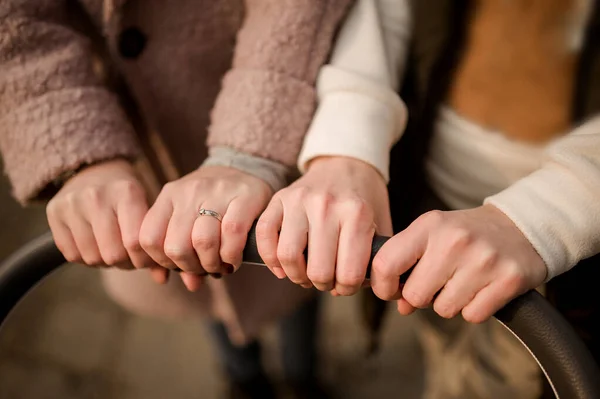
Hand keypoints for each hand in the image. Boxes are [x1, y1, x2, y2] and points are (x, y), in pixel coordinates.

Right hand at [47, 159, 155, 269]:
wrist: (94, 170)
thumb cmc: (128, 197)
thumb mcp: (147, 210)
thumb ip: (155, 243)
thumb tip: (163, 279)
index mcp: (126, 191)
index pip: (135, 242)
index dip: (144, 260)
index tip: (147, 258)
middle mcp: (97, 195)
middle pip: (113, 254)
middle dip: (126, 263)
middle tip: (130, 257)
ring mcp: (72, 203)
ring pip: (92, 258)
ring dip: (106, 262)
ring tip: (113, 250)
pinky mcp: (54, 212)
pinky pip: (71, 255)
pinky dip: (87, 258)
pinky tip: (96, 245)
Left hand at [139, 166, 271, 290]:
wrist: (246, 167)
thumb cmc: (214, 202)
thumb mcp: (189, 217)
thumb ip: (181, 250)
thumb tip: (190, 285)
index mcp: (169, 196)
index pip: (148, 239)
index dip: (162, 262)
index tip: (179, 266)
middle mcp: (189, 192)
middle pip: (176, 247)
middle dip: (190, 267)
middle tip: (203, 268)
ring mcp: (216, 192)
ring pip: (203, 242)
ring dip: (212, 264)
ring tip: (219, 265)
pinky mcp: (244, 197)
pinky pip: (232, 235)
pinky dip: (231, 256)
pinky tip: (233, 259)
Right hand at [256, 157, 392, 295]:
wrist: (347, 162)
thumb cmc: (365, 200)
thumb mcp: (381, 225)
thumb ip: (372, 259)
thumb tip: (342, 290)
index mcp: (357, 214)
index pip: (349, 274)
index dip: (347, 288)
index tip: (346, 284)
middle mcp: (327, 206)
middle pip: (318, 271)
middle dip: (322, 285)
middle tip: (326, 280)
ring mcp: (300, 200)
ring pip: (288, 256)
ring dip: (296, 275)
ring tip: (305, 275)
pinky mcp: (279, 197)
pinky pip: (264, 235)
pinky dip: (270, 259)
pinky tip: (282, 266)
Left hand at [371, 205, 546, 322]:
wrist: (522, 226)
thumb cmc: (467, 234)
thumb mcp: (433, 236)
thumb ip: (408, 265)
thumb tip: (400, 305)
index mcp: (429, 225)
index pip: (386, 264)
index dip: (383, 286)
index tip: (393, 290)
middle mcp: (454, 240)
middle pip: (416, 295)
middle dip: (423, 297)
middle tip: (438, 284)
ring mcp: (483, 260)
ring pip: (444, 309)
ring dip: (450, 303)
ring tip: (463, 282)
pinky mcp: (508, 279)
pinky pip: (473, 316)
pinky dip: (475, 309)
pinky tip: (482, 289)